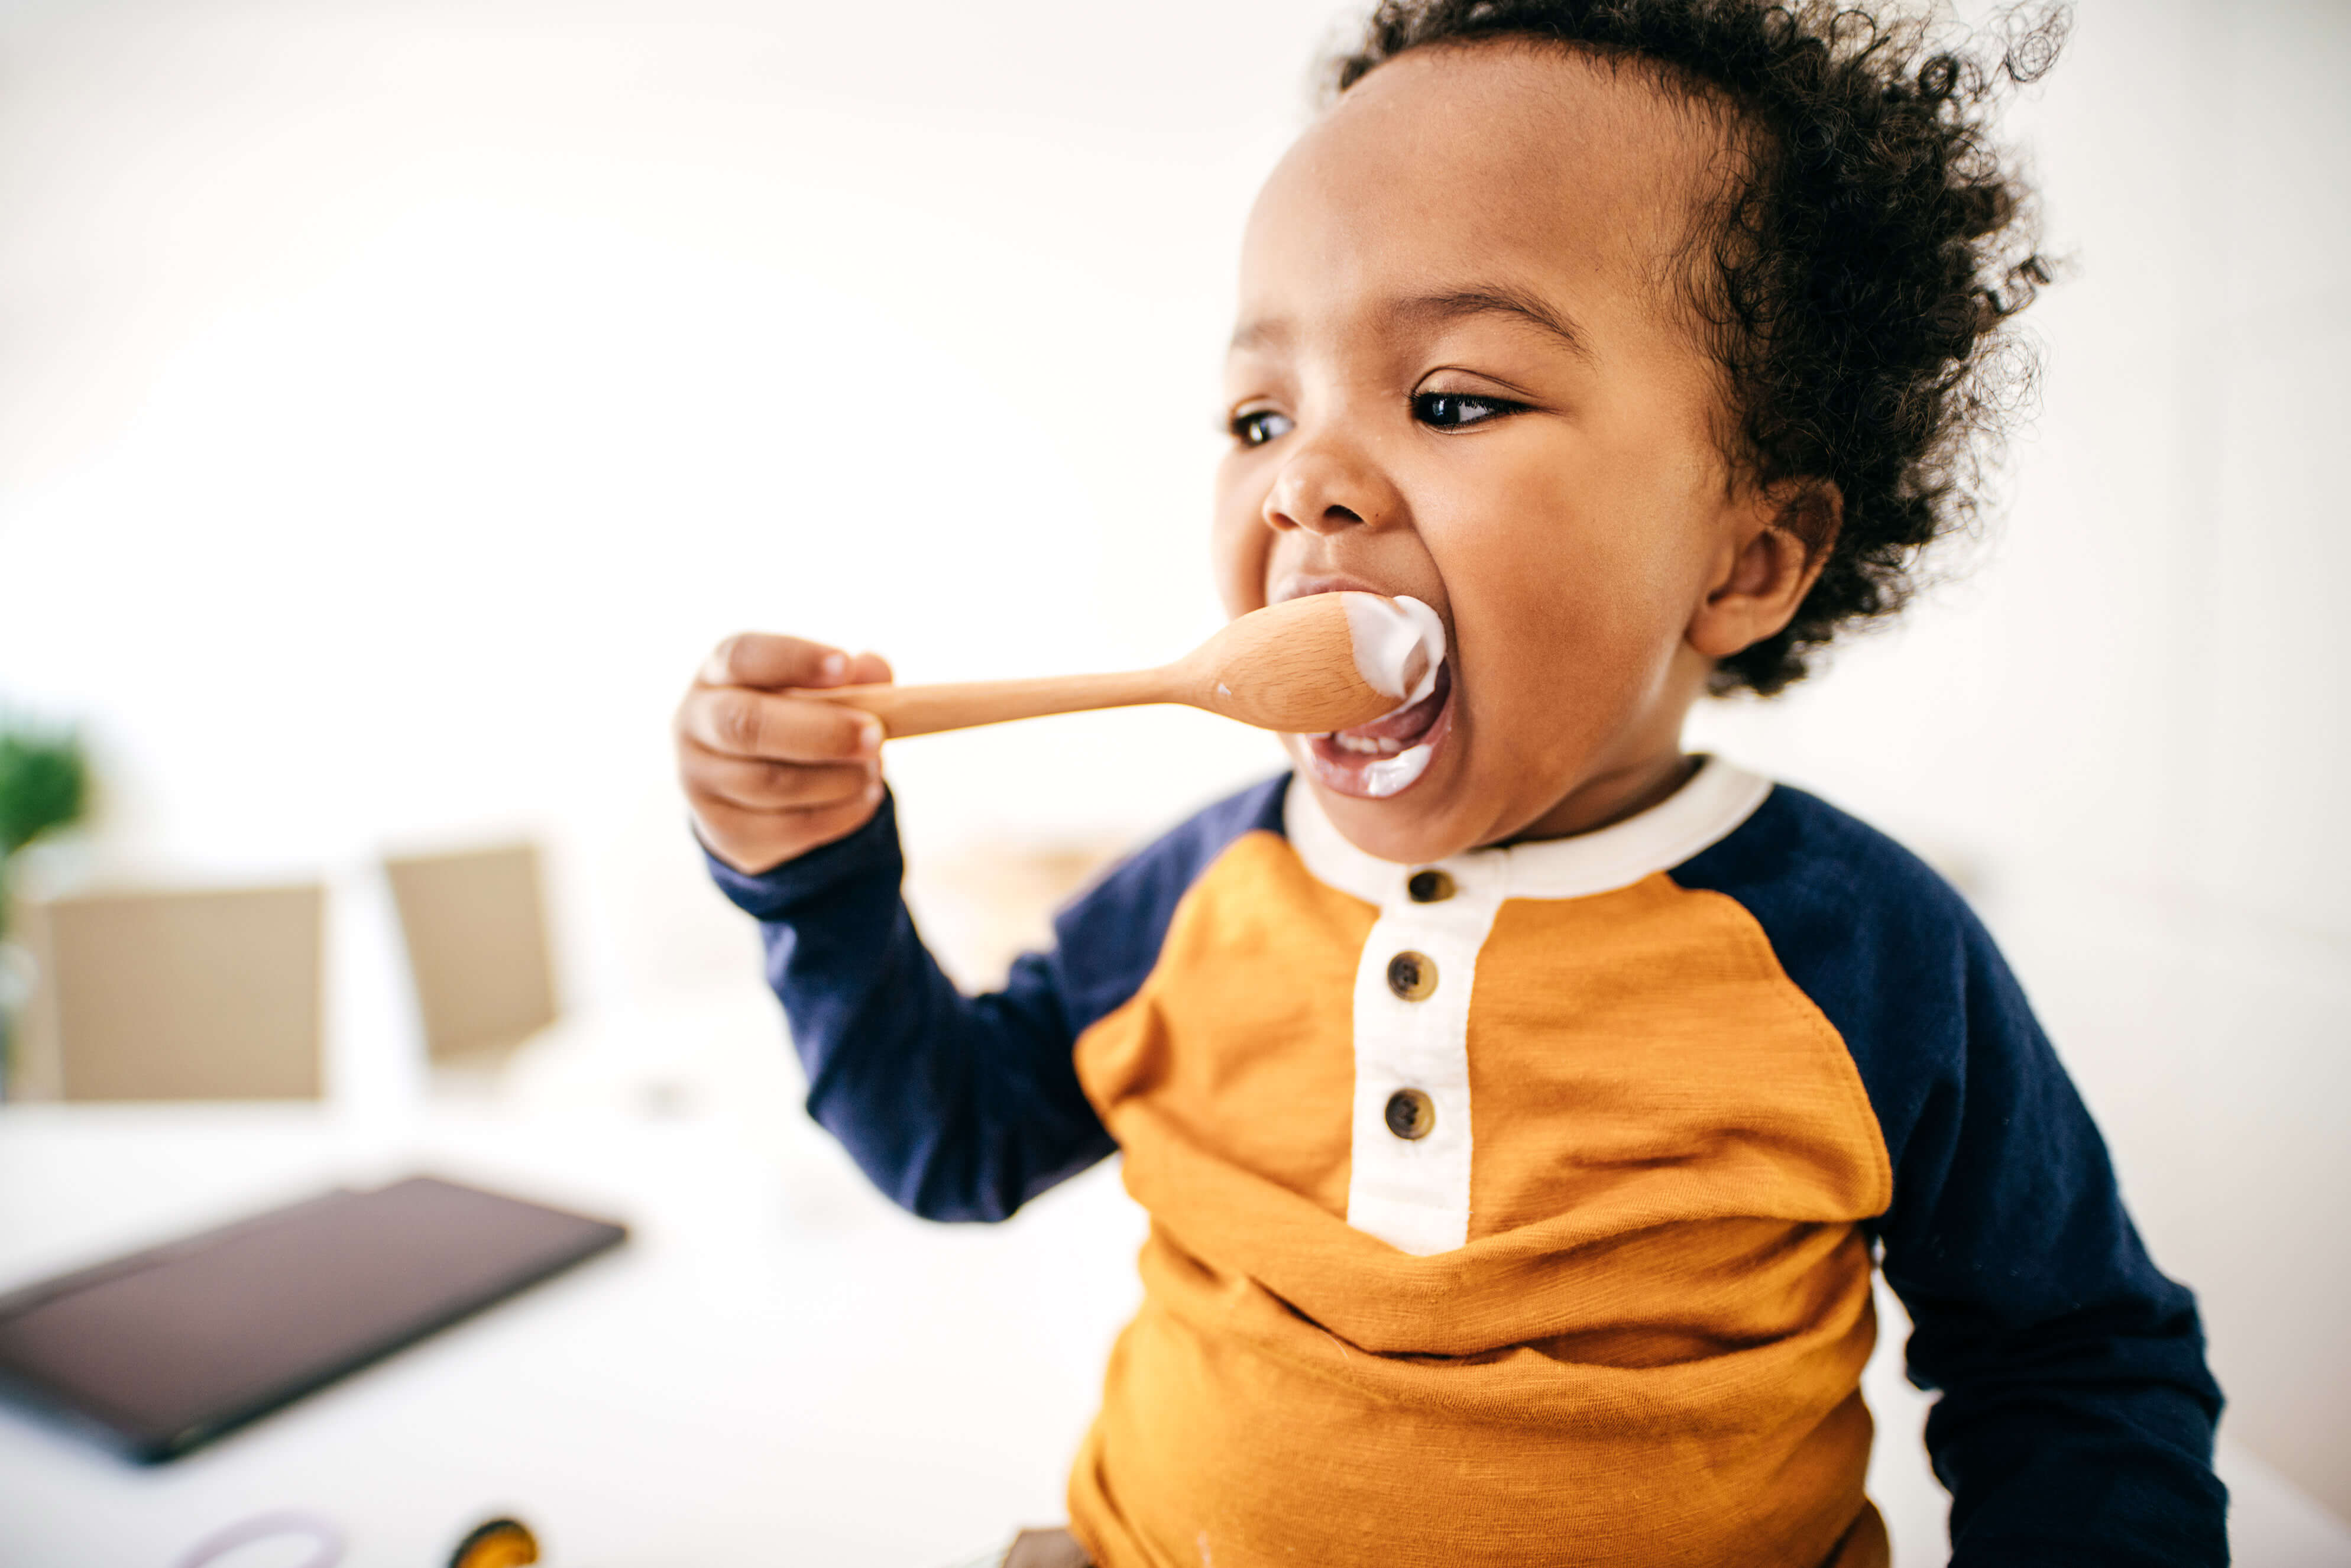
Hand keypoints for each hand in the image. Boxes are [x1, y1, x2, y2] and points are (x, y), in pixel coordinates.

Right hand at [675, 634, 893, 873]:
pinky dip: (838, 814)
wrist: (752, 789)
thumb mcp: (814, 688)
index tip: (843, 665)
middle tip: (875, 735)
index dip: (793, 659)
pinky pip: (786, 828)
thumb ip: (849, 675)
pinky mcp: (725, 831)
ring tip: (873, 768)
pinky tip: (866, 797)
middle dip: (821, 732)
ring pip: (769, 783)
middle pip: (745, 725)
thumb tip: (875, 672)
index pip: (742, 656)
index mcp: (718, 674)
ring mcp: (702, 781)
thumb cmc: (794, 719)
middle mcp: (697, 723)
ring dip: (837, 778)